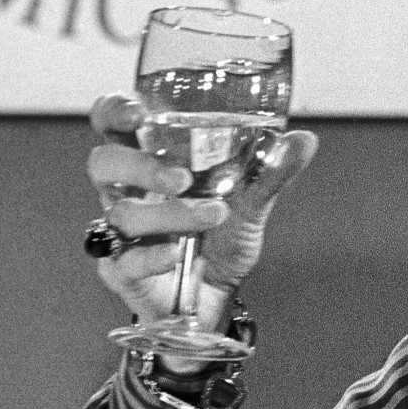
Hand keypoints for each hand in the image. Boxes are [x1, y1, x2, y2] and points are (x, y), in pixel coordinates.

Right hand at [85, 92, 316, 343]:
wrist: (220, 296)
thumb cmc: (221, 237)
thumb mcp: (252, 201)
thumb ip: (272, 170)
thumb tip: (304, 140)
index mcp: (148, 161)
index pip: (112, 124)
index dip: (115, 112)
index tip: (139, 113)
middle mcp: (127, 192)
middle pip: (103, 164)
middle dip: (139, 165)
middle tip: (182, 177)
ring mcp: (120, 232)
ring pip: (122, 213)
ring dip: (171, 213)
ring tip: (214, 214)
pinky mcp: (121, 273)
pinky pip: (123, 262)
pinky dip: (151, 256)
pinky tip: (176, 255)